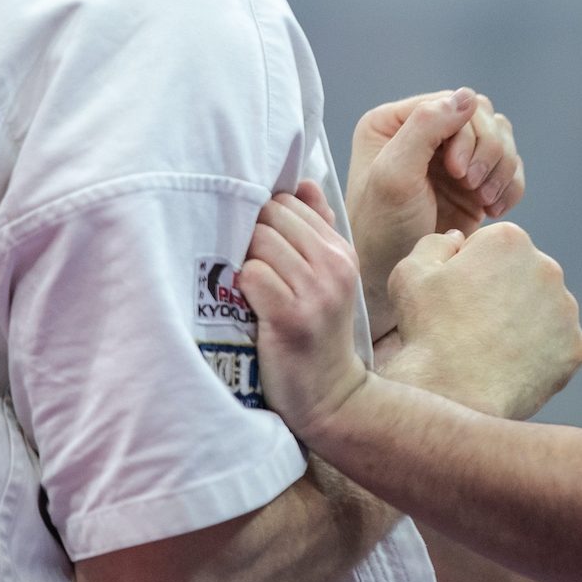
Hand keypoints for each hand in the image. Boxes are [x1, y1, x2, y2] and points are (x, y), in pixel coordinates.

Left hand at [239, 181, 368, 437]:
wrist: (329, 397)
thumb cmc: (316, 335)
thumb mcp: (328, 279)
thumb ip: (316, 230)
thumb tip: (302, 184)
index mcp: (341, 252)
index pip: (290, 202)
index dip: (263, 216)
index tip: (253, 239)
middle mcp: (333, 266)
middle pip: (271, 215)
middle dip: (249, 233)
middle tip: (242, 262)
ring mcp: (315, 292)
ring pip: (259, 241)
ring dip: (242, 261)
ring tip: (242, 286)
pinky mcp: (291, 317)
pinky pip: (252, 274)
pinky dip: (240, 286)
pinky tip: (243, 304)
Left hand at [346, 89, 524, 333]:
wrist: (391, 279)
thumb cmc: (381, 231)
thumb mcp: (394, 175)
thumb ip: (425, 128)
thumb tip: (467, 96)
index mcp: (395, 123)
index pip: (451, 103)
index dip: (467, 134)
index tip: (458, 173)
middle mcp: (424, 134)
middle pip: (483, 118)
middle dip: (488, 153)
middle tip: (473, 188)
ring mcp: (450, 158)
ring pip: (502, 140)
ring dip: (501, 170)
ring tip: (483, 201)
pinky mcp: (472, 184)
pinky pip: (510, 168)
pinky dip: (511, 186)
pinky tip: (494, 210)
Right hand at [382, 224, 581, 419]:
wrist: (454, 394)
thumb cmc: (428, 332)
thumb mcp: (410, 272)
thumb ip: (436, 243)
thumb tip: (457, 240)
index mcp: (509, 241)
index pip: (494, 247)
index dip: (470, 272)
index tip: (458, 297)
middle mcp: (547, 268)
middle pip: (523, 275)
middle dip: (502, 293)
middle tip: (472, 325)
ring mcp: (566, 311)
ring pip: (543, 310)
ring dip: (523, 322)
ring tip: (490, 348)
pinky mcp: (575, 348)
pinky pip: (555, 345)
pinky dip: (537, 353)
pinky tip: (509, 365)